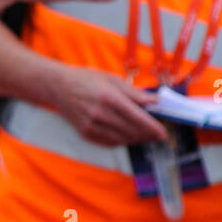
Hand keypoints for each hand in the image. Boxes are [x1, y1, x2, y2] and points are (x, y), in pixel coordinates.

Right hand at [52, 65, 167, 145]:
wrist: (57, 87)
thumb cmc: (86, 79)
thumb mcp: (111, 79)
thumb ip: (134, 92)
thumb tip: (155, 101)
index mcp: (109, 97)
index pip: (137, 118)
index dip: (153, 128)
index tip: (164, 133)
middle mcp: (100, 113)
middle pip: (132, 131)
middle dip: (148, 135)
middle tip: (158, 136)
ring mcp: (91, 125)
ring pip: (122, 139)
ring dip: (137, 139)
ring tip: (146, 136)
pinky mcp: (85, 132)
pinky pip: (109, 142)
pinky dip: (122, 141)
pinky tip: (129, 137)